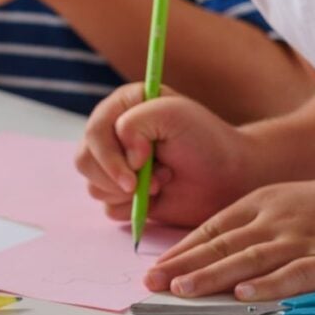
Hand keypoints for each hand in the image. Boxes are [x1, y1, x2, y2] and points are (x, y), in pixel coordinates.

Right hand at [75, 83, 260, 226]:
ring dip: (128, 192)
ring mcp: (116, 165)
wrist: (229, 177)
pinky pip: (109, 207)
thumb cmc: (206, 140)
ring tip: (162, 182)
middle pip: (85, 161)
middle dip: (117, 176)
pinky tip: (157, 196)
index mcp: (122, 106)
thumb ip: (136, 123)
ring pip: (94, 185)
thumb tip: (125, 157)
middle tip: (154, 180)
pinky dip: (132, 208)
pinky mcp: (123, 194)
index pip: (94, 131)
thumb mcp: (174, 114)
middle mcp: (113, 133)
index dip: (111, 154)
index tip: (140, 166)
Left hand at [144, 173, 314, 300]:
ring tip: (183, 289)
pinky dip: (267, 286)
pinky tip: (245, 294)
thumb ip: (252, 224)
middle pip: (223, 244)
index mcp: (262, 203)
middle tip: (154, 281)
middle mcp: (276, 219)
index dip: (182, 249)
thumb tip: (214, 248)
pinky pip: (294, 276)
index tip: (156, 266)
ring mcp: (301, 240)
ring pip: (249, 260)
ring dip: (213, 275)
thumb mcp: (287, 204)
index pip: (212, 228)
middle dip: (185, 265)